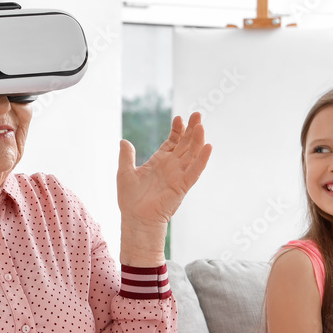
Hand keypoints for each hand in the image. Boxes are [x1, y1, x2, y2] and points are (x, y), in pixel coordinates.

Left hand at [117, 112, 211, 230]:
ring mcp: (178, 175)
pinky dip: (202, 160)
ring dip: (197, 140)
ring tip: (201, 125)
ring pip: (192, 154)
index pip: (173, 142)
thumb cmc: (130, 199)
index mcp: (160, 162)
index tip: (179, 118)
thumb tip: (124, 141)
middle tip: (197, 113)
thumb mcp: (125, 172)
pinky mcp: (182, 186)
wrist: (136, 219)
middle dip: (191, 129)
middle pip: (185, 144)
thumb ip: (126, 156)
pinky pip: (195, 171)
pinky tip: (208, 146)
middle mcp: (171, 167)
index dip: (178, 130)